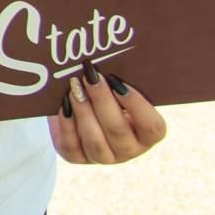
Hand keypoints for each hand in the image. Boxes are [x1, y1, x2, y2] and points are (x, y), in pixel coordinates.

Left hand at [48, 64, 165, 164]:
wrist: (81, 107)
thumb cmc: (108, 95)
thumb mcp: (120, 89)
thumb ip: (122, 81)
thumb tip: (116, 57)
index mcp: (148, 134)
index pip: (152, 127)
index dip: (137, 106)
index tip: (119, 83)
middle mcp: (129, 150)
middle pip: (118, 130)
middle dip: (102, 100)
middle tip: (90, 76)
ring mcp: (103, 157)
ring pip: (95, 141)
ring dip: (84, 111)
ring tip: (74, 88)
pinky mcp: (77, 157)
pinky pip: (71, 146)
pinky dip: (67, 123)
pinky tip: (63, 104)